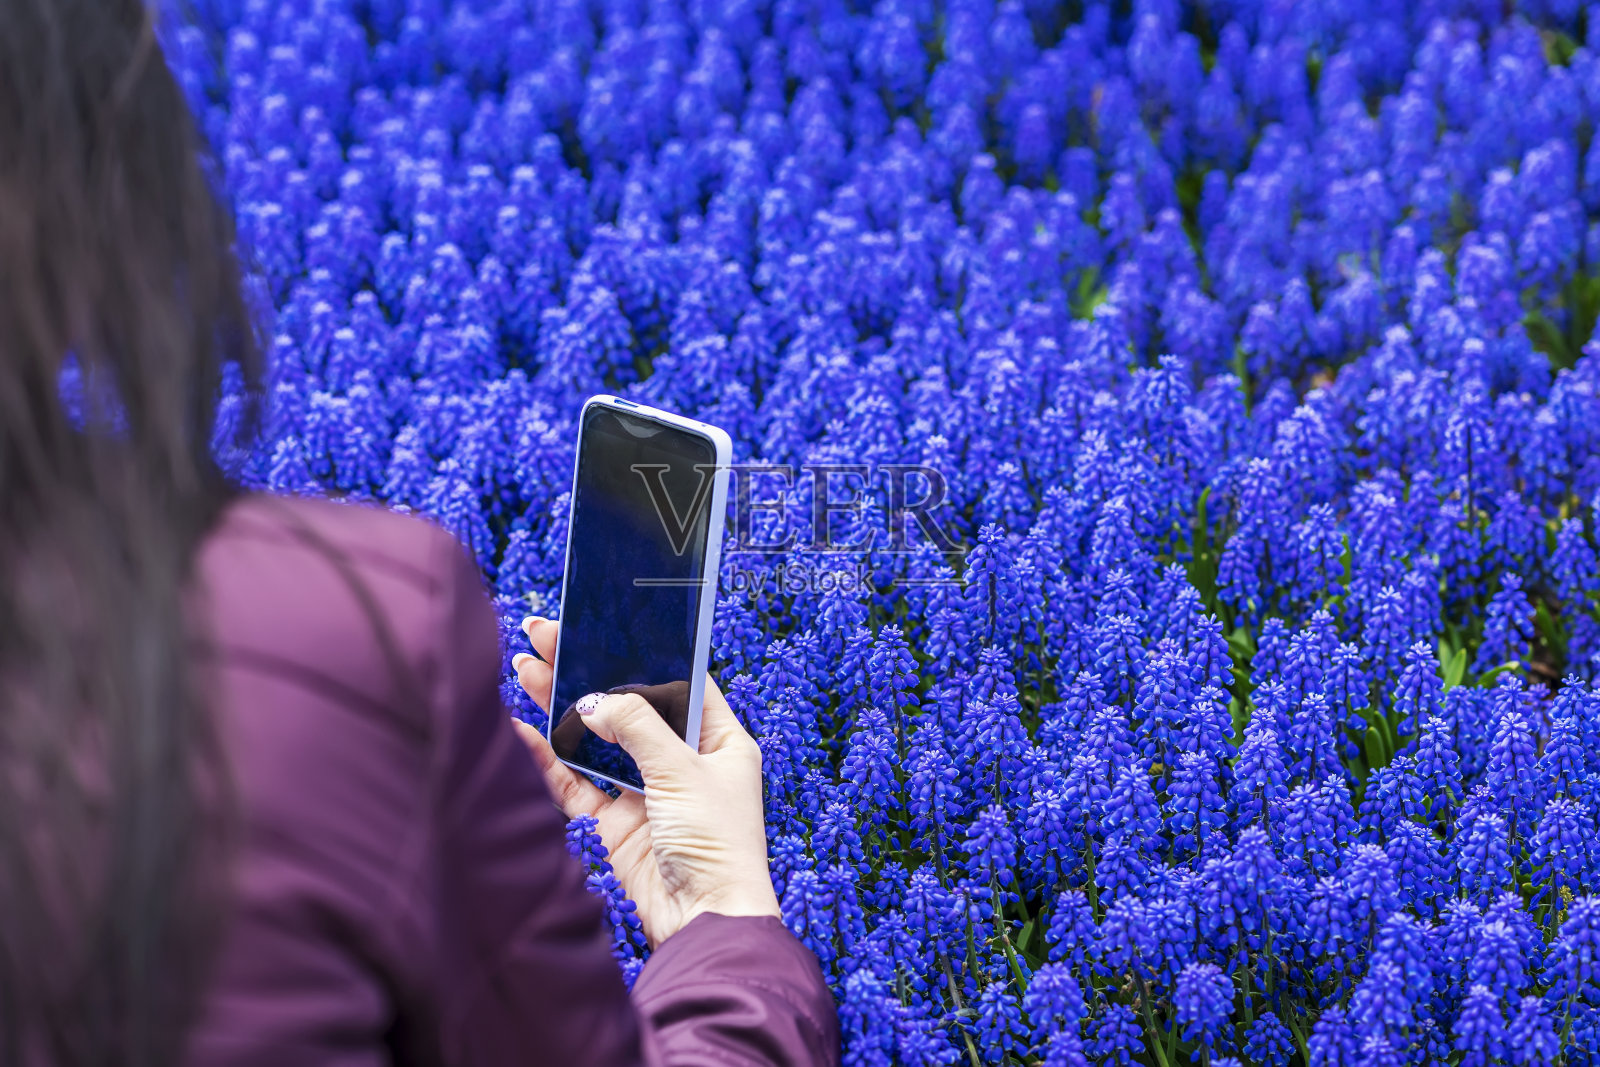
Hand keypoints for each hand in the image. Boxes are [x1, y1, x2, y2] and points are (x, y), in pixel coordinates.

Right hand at [511, 618, 780, 947]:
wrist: (706, 923)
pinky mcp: (615, 823)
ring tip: (524, 668)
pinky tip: (520, 728)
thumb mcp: (682, 771)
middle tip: (542, 637)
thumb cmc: (717, 845)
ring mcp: (646, 791)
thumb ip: (637, 727)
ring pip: (595, 739)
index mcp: (718, 740)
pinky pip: (575, 782)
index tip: (601, 626)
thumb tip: (593, 701)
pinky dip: (547, 757)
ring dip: (560, 707)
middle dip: (585, 672)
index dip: (639, 653)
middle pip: (627, 705)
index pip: (677, 680)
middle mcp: (682, 760)